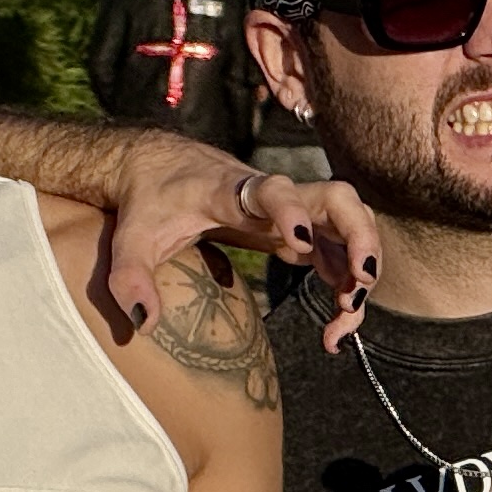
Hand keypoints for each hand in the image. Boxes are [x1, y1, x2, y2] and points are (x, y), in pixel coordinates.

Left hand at [98, 139, 376, 351]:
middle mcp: (273, 196)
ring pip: (350, 225)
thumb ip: (130, 278)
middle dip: (360, 237)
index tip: (298, 244)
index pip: (274, 191)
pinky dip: (348, 284)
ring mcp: (293, 211)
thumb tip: (144, 324)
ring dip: (361, 267)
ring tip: (344, 319)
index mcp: (233, 192)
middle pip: (338, 198)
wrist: (160, 167)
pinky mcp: (299, 230)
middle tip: (358, 285)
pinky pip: (339, 251)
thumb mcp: (131, 239)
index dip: (292, 212)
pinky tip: (337, 324)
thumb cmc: (150, 200)